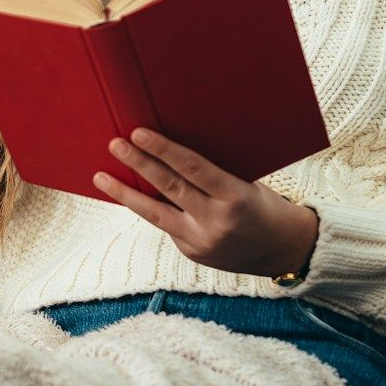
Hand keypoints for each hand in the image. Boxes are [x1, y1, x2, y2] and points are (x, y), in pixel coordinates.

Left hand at [93, 128, 319, 278]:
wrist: (284, 250)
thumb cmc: (263, 205)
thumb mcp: (246, 184)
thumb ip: (212, 174)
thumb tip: (169, 152)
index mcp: (235, 197)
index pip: (193, 168)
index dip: (163, 150)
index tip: (138, 133)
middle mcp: (216, 221)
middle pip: (169, 188)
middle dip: (139, 164)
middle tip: (115, 144)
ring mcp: (202, 242)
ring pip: (155, 214)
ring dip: (125, 193)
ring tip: (101, 176)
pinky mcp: (192, 253)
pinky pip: (166, 225)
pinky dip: (149, 207)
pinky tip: (130, 193)